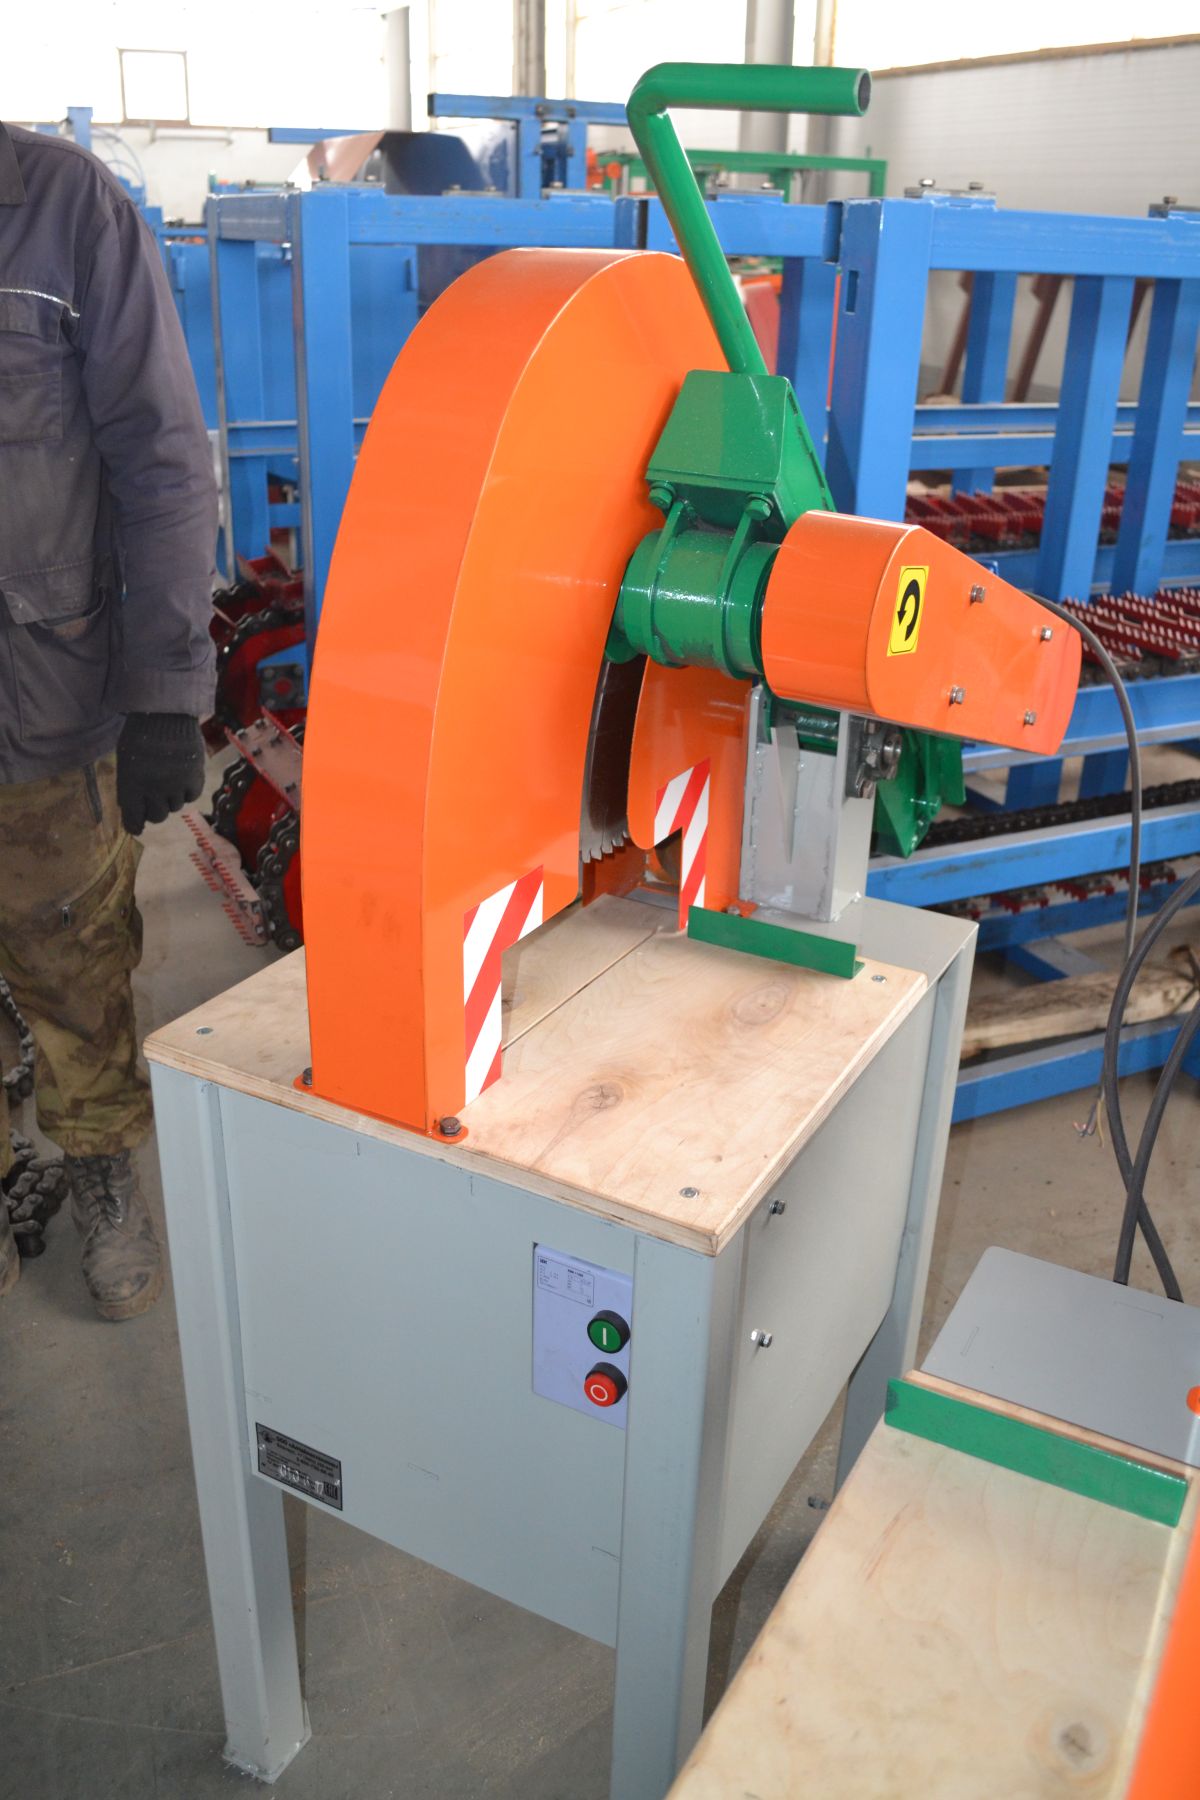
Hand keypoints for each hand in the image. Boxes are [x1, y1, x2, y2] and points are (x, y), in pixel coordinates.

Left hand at [116, 713, 205, 834]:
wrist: (166, 714)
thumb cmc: (139, 735)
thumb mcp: (125, 761)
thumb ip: (128, 785)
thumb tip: (132, 807)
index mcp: (132, 785)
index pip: (133, 819)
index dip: (134, 825)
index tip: (136, 826)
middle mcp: (154, 790)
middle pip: (157, 816)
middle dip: (154, 810)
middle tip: (154, 799)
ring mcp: (176, 785)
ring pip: (175, 807)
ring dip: (171, 798)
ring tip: (169, 782)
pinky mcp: (194, 778)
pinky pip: (191, 796)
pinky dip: (187, 791)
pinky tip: (183, 779)